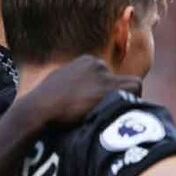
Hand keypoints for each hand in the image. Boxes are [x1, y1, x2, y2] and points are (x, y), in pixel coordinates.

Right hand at [24, 55, 141, 126]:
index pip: (108, 75)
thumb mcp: (60, 84)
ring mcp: (104, 74)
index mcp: (85, 61)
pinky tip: (121, 111)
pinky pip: (136, 87)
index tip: (99, 105)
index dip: (107, 92)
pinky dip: (132, 99)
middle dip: (116, 95)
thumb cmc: (46, 103)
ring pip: (131, 85)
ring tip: (115, 113)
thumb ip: (76, 84)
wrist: (39, 109)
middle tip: (110, 112)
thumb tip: (84, 95)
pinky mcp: (109, 85)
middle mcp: (97, 64)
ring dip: (124, 99)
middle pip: (119, 81)